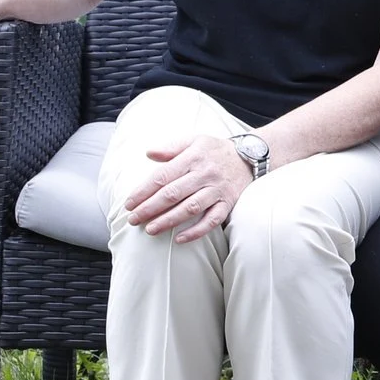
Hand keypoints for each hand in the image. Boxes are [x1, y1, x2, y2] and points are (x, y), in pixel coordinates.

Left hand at [124, 134, 254, 241]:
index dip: (144, 191)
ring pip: (191, 208)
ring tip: (150, 230)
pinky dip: (196, 231)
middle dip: (150, 208)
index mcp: (193, 157)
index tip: (129, 203)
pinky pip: (212, 220)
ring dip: (169, 220)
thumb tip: (149, 153)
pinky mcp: (228, 203)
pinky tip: (179, 239)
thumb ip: (171, 147)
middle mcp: (205, 174)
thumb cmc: (215, 150)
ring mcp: (217, 190)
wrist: (250, 156)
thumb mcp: (194, 140)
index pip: (163, 176)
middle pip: (173, 194)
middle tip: (133, 219)